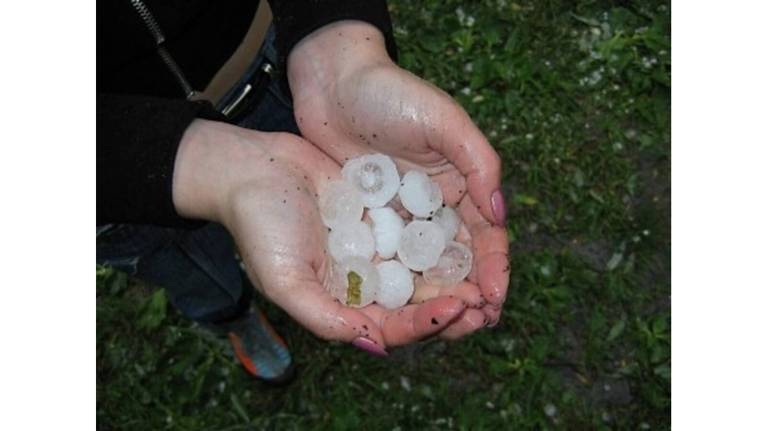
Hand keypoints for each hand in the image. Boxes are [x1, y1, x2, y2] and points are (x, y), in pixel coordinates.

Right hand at [172, 119, 469, 352]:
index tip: (457, 308)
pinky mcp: (381, 211)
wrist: (251, 169)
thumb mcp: (284, 281)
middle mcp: (365, 278)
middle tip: (485, 300)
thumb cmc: (259, 228)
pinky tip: (465, 228)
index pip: (395, 324)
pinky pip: (416, 226)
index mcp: (345, 302)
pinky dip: (439, 233)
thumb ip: (324, 318)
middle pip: (418, 301)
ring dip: (453, 272)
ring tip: (485, 270)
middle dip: (452, 304)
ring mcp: (375, 244)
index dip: (427, 322)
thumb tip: (374, 345)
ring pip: (423, 267)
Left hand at [287, 21, 509, 334]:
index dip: (494, 271)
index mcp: (462, 184)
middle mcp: (435, 206)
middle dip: (470, 295)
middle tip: (472, 326)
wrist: (332, 83)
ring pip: (424, 268)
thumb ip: (479, 164)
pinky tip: (397, 309)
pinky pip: (387, 260)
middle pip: (458, 261)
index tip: (494, 303)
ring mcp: (400, 217)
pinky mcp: (369, 220)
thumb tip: (502, 215)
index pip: (486, 237)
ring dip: (436, 298)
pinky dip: (398, 285)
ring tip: (442, 327)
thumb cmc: (391, 94)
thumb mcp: (444, 122)